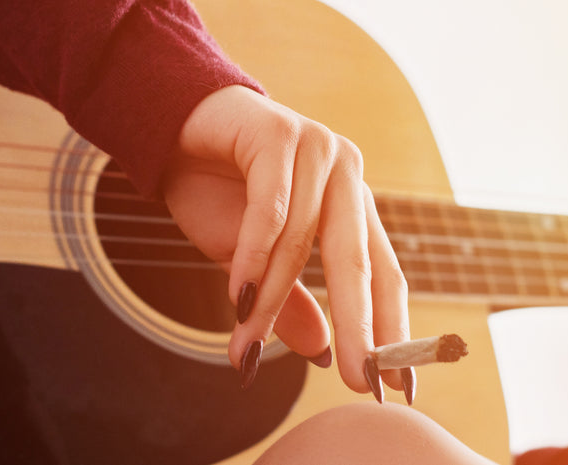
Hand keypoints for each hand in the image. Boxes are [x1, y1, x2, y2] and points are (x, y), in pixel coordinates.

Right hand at [164, 86, 409, 394]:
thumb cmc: (215, 192)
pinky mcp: (280, 134)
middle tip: (359, 378)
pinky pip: (270, 209)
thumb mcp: (252, 263)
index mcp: (352, 207)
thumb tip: (323, 355)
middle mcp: (347, 177)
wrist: (169, 128)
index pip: (385, 276)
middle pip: (358, 263)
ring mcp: (317, 150)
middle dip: (359, 327)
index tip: (398, 387)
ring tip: (247, 345)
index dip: (393, 331)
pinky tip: (239, 296)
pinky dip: (253, 257)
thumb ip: (291, 302)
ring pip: (302, 242)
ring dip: (273, 300)